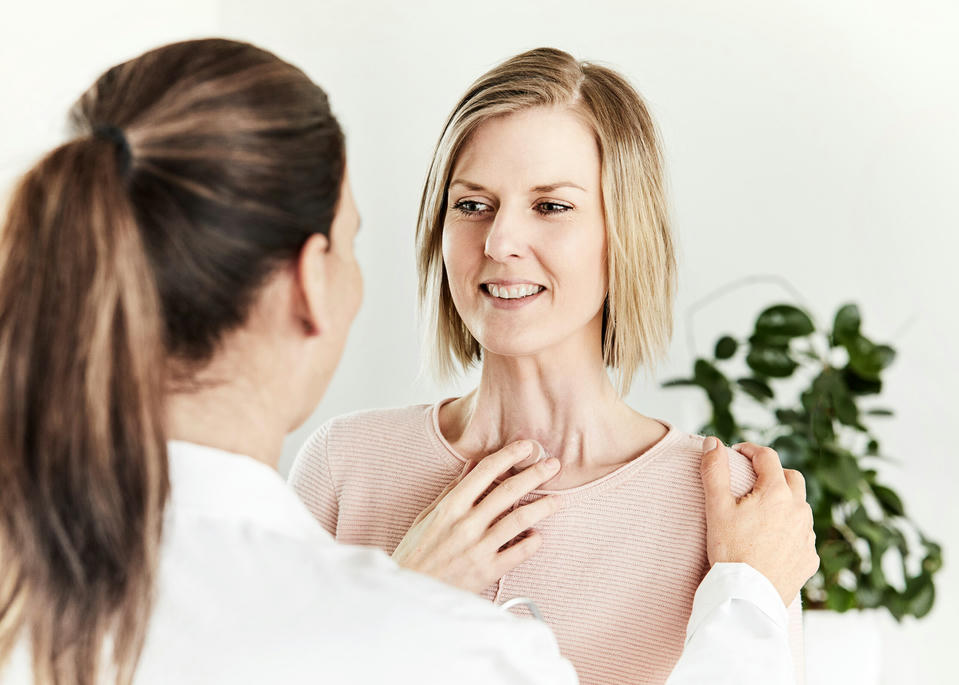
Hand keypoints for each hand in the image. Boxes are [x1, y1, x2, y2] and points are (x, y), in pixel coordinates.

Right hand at [392, 440, 562, 593]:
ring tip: (559, 500)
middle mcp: (466, 524)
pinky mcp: (487, 571)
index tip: (526, 447)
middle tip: (554, 465)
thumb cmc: (415, 554)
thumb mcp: (427, 516)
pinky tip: (538, 535)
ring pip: (520, 520)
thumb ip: (451, 491)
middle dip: (535, 474)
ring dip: (543, 507)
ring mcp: (479, 548)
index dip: (509, 456)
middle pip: (509, 491)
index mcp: (450, 506)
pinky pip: (518, 553)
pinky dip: (533, 542)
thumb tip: (471, 467)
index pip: (485, 472)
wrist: (408, 593)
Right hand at [700, 438, 819, 605]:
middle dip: (774, 472)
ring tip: (762, 511)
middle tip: (753, 479)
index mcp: (778, 493)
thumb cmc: (730, 550)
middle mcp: (800, 511)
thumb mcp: (716, 506)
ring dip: (784, 502)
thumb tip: (712, 441)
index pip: (768, 457)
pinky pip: (803, 535)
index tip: (737, 453)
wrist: (747, 597)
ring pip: (800, 507)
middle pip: (793, 478)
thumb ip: (714, 470)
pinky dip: (790, 530)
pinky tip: (773, 539)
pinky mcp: (809, 559)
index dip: (751, 450)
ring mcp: (807, 536)